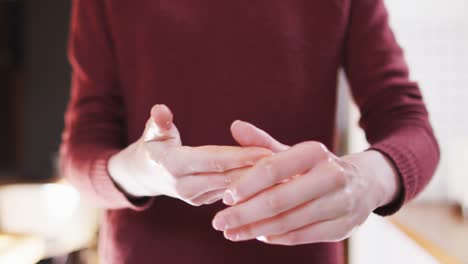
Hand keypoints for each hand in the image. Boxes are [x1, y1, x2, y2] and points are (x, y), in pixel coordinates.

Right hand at [108, 105, 271, 205]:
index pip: (211, 160)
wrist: (148, 174)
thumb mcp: (152, 132)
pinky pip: (230, 195)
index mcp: (172, 165)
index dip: (238, 156)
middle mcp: (184, 186)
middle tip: (285, 164)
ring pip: (230, 189)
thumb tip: (160, 109)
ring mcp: (194, 197)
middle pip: (226, 177)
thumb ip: (159, 122)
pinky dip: (250, 189)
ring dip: (257, 183)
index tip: (265, 151)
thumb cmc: (153, 146)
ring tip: (285, 175)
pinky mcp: (203, 202)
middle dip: (255, 171)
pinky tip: (271, 183)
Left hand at [212, 121, 398, 244]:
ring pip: (288, 221)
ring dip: (255, 230)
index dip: (246, 184)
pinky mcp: (342, 227)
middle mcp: (331, 176)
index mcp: (314, 152)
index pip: (273, 168)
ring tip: (231, 232)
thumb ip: (263, 143)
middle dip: (244, 213)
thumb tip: (234, 126)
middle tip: (218, 222)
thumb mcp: (293, 152)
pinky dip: (277, 237)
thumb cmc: (317, 166)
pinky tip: (258, 235)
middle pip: (278, 200)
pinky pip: (302, 236)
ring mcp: (339, 204)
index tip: (224, 197)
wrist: (364, 183)